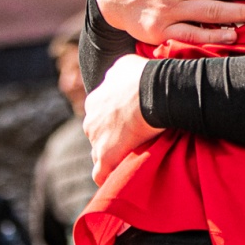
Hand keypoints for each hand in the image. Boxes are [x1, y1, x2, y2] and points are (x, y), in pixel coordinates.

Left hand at [84, 54, 158, 183]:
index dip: (114, 122)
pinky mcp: (106, 156)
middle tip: (133, 141)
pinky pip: (101, 174)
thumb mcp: (124, 65)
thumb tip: (118, 77)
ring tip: (130, 160)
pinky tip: (121, 179)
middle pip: (97, 136)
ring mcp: (96, 139)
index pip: (99, 117)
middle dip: (111, 140)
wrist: (154, 91)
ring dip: (112, 158)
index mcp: (93, 101)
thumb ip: (116, 75)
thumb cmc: (144, 76)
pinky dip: (109, 177)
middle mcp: (90, 120)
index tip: (129, 124)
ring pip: (99, 155)